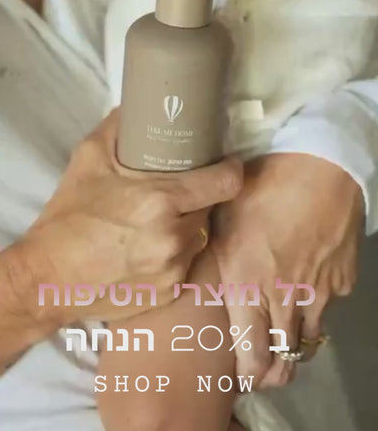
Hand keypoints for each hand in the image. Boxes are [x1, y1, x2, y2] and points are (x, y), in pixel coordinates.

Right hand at [18, 110, 242, 324]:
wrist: (48, 278)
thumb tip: (138, 105)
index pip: (226, 182)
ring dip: (186, 225)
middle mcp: (174, 237)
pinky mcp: (169, 291)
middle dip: (198, 196)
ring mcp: (173, 268)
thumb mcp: (88, 160)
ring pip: (198, 236)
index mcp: (161, 201)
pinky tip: (148, 247)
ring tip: (159, 220)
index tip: (222, 163)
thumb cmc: (69, 216)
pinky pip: (185, 262)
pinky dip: (174, 252)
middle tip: (177, 190)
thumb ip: (118, 127)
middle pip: (210, 207)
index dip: (229, 170)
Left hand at [213, 153, 363, 388]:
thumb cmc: (259, 189)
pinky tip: (305, 282)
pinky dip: (315, 304)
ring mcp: (319, 294)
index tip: (237, 373)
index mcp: (247, 287)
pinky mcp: (342, 282)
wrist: (317, 169)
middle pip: (284, 362)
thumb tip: (202, 276)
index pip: (252, 358)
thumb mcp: (222, 221)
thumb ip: (214, 258)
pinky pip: (327, 305)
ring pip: (308, 339)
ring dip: (293, 341)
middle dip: (271, 372)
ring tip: (281, 328)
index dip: (246, 375)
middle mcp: (284, 301)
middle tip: (260, 364)